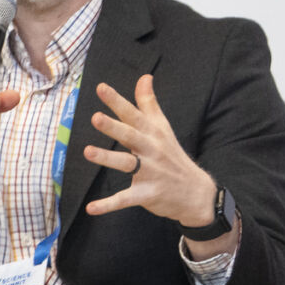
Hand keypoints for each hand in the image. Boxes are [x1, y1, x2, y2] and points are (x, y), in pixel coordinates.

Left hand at [83, 76, 217, 227]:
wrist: (197, 193)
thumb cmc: (172, 155)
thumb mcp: (163, 128)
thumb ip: (149, 104)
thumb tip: (144, 77)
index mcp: (152, 133)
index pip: (133, 114)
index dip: (117, 101)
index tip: (101, 88)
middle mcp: (151, 150)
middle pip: (130, 136)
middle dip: (114, 127)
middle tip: (95, 117)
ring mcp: (150, 172)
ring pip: (126, 164)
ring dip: (107, 158)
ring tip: (87, 151)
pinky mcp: (147, 193)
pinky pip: (125, 199)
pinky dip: (108, 205)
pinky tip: (91, 208)